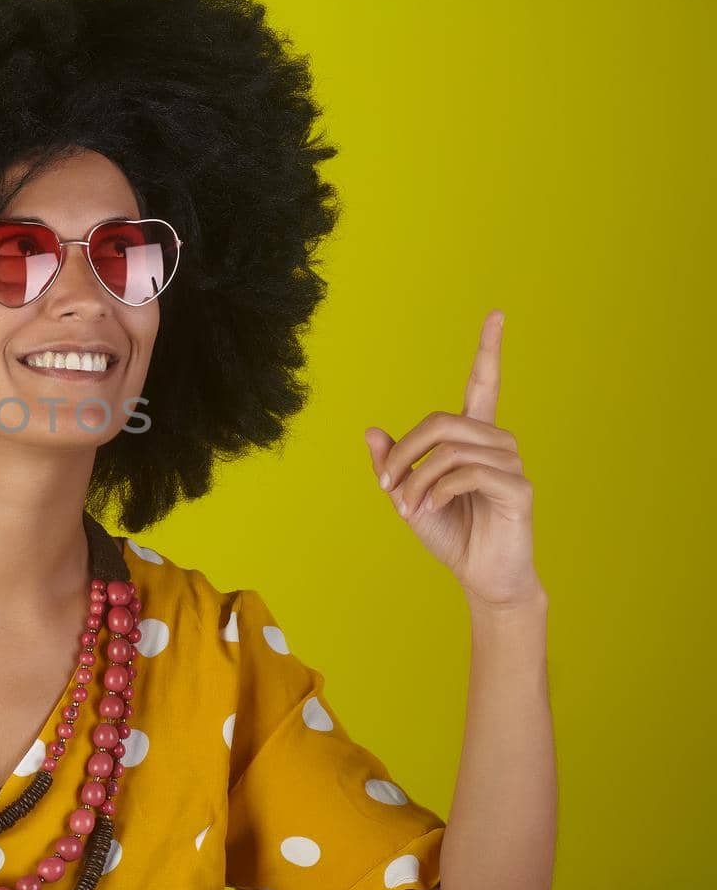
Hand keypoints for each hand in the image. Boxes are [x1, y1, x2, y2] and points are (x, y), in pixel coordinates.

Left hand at [363, 309, 541, 609]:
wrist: (481, 576)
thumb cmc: (449, 533)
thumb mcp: (408, 495)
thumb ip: (393, 463)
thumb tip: (371, 430)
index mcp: (474, 438)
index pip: (484, 383)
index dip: (489, 349)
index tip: (497, 313)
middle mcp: (497, 442)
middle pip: (442, 421)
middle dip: (405, 452)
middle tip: (387, 487)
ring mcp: (512, 463)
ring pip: (449, 450)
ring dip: (416, 481)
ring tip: (408, 508)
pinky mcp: (518, 488)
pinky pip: (467, 473)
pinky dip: (436, 491)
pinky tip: (428, 510)